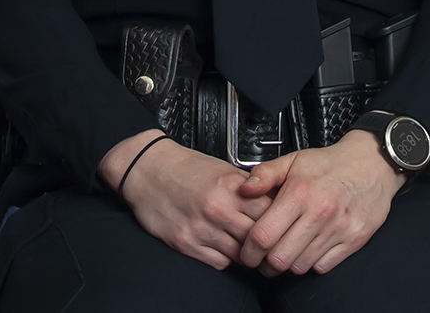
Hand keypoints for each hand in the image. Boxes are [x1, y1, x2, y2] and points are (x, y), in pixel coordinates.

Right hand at [98, 131, 272, 269]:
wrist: (148, 169)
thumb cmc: (185, 167)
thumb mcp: (221, 168)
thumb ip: (246, 186)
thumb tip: (273, 200)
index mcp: (230, 186)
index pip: (269, 211)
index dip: (279, 219)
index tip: (281, 222)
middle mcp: (217, 209)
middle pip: (257, 236)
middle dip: (265, 241)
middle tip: (269, 241)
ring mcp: (201, 228)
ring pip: (240, 255)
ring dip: (247, 253)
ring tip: (248, 247)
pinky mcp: (186, 244)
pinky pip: (219, 263)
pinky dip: (226, 258)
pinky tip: (225, 248)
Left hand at [236, 130, 404, 275]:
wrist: (372, 164)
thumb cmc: (330, 164)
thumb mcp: (294, 160)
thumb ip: (265, 174)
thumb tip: (243, 190)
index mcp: (299, 192)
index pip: (263, 236)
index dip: (249, 250)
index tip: (247, 251)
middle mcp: (319, 212)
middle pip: (280, 258)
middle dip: (265, 263)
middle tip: (263, 257)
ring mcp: (338, 228)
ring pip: (300, 266)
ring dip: (289, 263)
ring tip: (286, 250)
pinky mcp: (354, 240)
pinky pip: (323, 267)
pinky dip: (312, 263)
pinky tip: (308, 248)